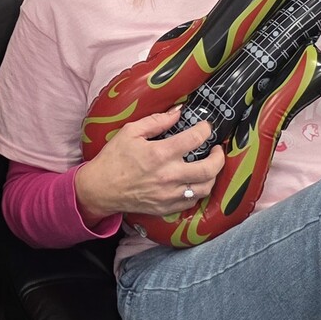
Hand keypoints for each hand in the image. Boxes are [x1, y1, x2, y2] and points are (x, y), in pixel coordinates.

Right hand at [74, 107, 224, 222]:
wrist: (101, 189)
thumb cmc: (114, 159)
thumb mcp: (130, 132)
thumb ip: (156, 121)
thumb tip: (177, 112)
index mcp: (160, 154)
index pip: (195, 139)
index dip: (205, 130)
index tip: (206, 127)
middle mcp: (169, 176)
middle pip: (209, 168)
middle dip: (219, 156)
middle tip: (217, 149)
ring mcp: (169, 195)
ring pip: (205, 188)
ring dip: (213, 175)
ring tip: (210, 165)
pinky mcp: (167, 208)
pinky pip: (192, 202)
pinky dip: (198, 191)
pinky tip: (194, 182)